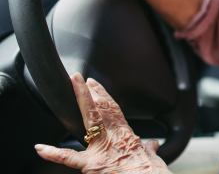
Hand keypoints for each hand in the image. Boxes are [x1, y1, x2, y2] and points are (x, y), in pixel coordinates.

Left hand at [35, 73, 170, 173]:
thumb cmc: (151, 172)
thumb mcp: (152, 157)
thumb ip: (149, 149)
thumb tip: (153, 146)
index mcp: (126, 135)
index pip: (113, 110)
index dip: (104, 96)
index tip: (94, 85)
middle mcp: (114, 137)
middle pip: (101, 109)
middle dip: (89, 92)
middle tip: (78, 79)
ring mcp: (101, 149)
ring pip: (90, 120)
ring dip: (82, 101)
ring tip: (72, 87)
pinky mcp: (92, 165)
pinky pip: (68, 158)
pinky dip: (53, 154)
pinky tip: (40, 148)